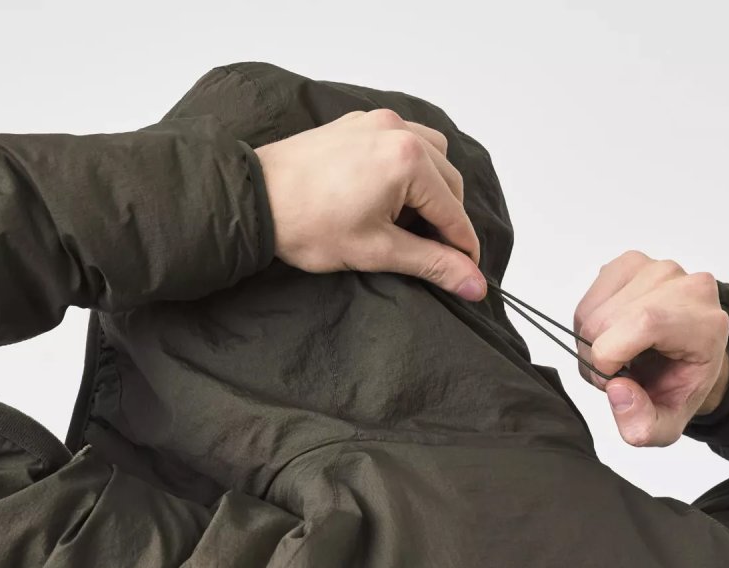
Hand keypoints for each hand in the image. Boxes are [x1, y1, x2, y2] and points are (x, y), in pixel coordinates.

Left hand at [253, 109, 485, 300]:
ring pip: (431, 155)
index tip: (469, 274)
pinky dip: (410, 169)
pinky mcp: (359, 123)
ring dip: (432, 190)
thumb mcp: (377, 251)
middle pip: (449, 180)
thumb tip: (474, 284)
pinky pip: (404, 140)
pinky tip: (390, 197)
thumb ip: (432, 264)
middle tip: (432, 253)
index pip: (453, 211)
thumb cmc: (307, 224)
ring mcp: (377, 122)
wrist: (253, 199)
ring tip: (408, 224)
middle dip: (446, 219)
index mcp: (407, 159)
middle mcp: (398, 130)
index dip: (463, 248)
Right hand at [573, 250, 728, 446]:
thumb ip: (642, 425)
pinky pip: (587, 300)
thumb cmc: (677, 387)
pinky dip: (587, 326)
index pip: (645, 322)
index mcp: (704, 324)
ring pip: (590, 313)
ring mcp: (656, 270)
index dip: (611, 355)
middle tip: (617, 376)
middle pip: (606, 322)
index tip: (612, 382)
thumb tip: (617, 389)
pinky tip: (611, 336)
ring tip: (616, 357)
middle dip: (596, 358)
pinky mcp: (630, 264)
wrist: (688, 358)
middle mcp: (685, 286)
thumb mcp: (666, 428)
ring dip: (590, 344)